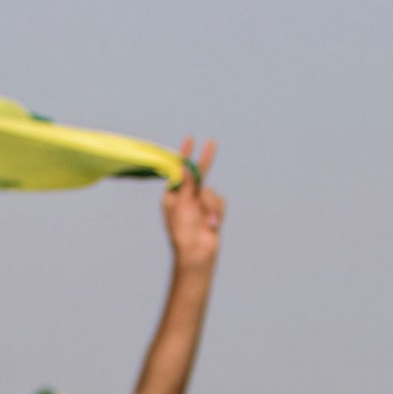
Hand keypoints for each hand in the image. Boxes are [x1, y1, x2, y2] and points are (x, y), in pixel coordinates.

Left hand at [161, 139, 224, 268]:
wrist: (197, 254)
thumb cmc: (183, 231)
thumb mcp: (181, 205)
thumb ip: (186, 184)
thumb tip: (184, 166)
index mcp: (173, 196)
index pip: (179, 171)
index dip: (185, 155)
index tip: (190, 140)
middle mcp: (186, 197)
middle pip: (198, 174)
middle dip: (205, 160)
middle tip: (211, 143)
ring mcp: (200, 204)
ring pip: (211, 191)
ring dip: (210, 206)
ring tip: (207, 221)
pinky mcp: (213, 211)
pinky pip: (219, 201)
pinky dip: (216, 212)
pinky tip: (212, 224)